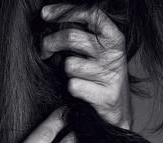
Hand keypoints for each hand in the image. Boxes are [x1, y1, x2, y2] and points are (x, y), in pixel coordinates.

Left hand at [41, 4, 130, 128]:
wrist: (119, 111)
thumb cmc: (103, 79)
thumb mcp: (101, 53)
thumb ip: (84, 37)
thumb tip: (51, 21)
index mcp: (114, 39)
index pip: (90, 14)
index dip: (65, 11)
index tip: (45, 14)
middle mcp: (113, 54)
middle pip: (71, 38)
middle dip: (50, 43)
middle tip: (44, 50)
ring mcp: (110, 75)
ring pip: (70, 65)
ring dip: (68, 73)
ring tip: (79, 78)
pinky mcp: (104, 95)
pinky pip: (73, 86)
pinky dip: (73, 89)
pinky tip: (83, 92)